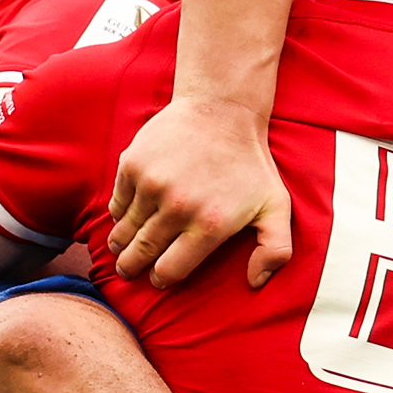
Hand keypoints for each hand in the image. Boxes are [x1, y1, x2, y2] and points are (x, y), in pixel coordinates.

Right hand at [109, 95, 292, 288]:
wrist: (221, 110)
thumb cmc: (251, 163)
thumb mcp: (275, 206)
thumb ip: (275, 249)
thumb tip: (256, 282)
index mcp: (208, 225)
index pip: (170, 270)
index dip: (162, 279)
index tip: (159, 279)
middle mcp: (176, 208)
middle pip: (141, 254)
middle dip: (132, 268)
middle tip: (128, 272)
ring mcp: (150, 185)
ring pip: (123, 230)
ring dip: (120, 244)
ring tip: (119, 250)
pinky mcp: (132, 165)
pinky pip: (116, 203)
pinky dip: (118, 213)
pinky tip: (124, 218)